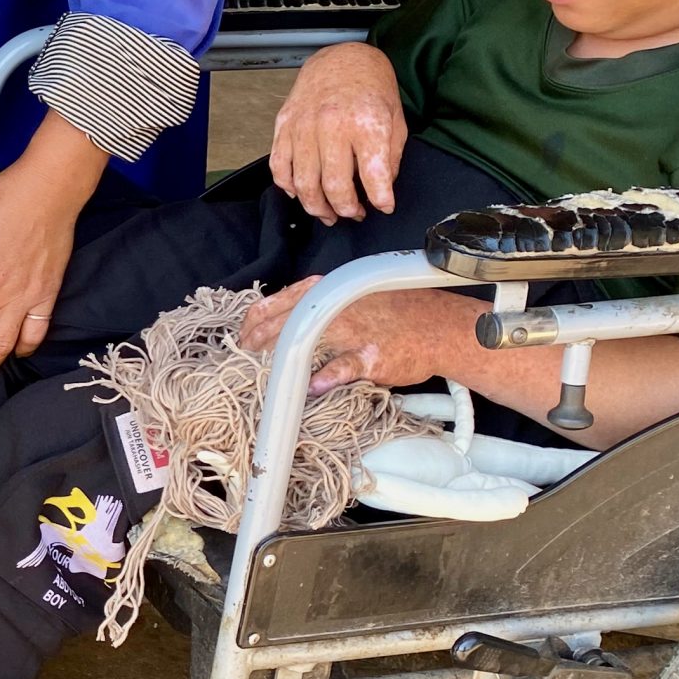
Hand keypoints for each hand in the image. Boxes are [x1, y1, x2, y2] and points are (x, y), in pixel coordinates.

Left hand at [241, 279, 482, 393]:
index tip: (241, 339)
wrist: (438, 327)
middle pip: (281, 323)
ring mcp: (352, 332)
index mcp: (327, 291)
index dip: (251, 324)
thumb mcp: (351, 297)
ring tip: (262, 375)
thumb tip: (277, 321)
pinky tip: (308, 387)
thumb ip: (316, 306)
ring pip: (304, 340)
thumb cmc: (393, 313)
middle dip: (255, 344)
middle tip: (242, 363)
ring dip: (279, 359)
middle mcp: (335, 307)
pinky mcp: (369, 357)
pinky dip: (323, 378)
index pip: (274, 303)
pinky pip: (341, 367)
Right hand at [269, 42, 406, 223]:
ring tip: (328, 213)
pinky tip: (302, 193)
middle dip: (346, 209)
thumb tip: (380, 190)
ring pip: (303, 184)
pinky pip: (279, 168)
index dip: (380, 200)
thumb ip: (390, 157)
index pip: (374, 176)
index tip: (384, 207)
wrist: (342, 58)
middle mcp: (332, 126)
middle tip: (354, 213)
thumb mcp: (395, 119)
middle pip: (334, 187)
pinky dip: (288, 187)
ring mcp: (303, 126)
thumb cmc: (371, 88)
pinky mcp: (284, 126)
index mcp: (366, 123)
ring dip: (316, 207)